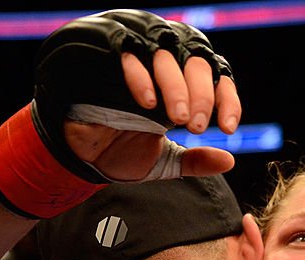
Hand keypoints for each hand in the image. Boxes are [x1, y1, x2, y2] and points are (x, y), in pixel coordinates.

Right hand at [0, 10, 239, 218]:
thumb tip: (229, 162)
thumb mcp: (162, 162)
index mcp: (181, 85)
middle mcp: (163, 65)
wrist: (75, 157)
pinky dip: (140, 76)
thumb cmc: (117, 152)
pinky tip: (147, 105)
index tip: (228, 129)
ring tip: (178, 119)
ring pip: (166, 51)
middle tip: (196, 126)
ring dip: (176, 85)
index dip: (227, 99)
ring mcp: (136, 57)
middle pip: (196, 59)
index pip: (216, 76)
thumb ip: (194, 161)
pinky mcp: (106, 55)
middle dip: (202, 94)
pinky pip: (127, 52)